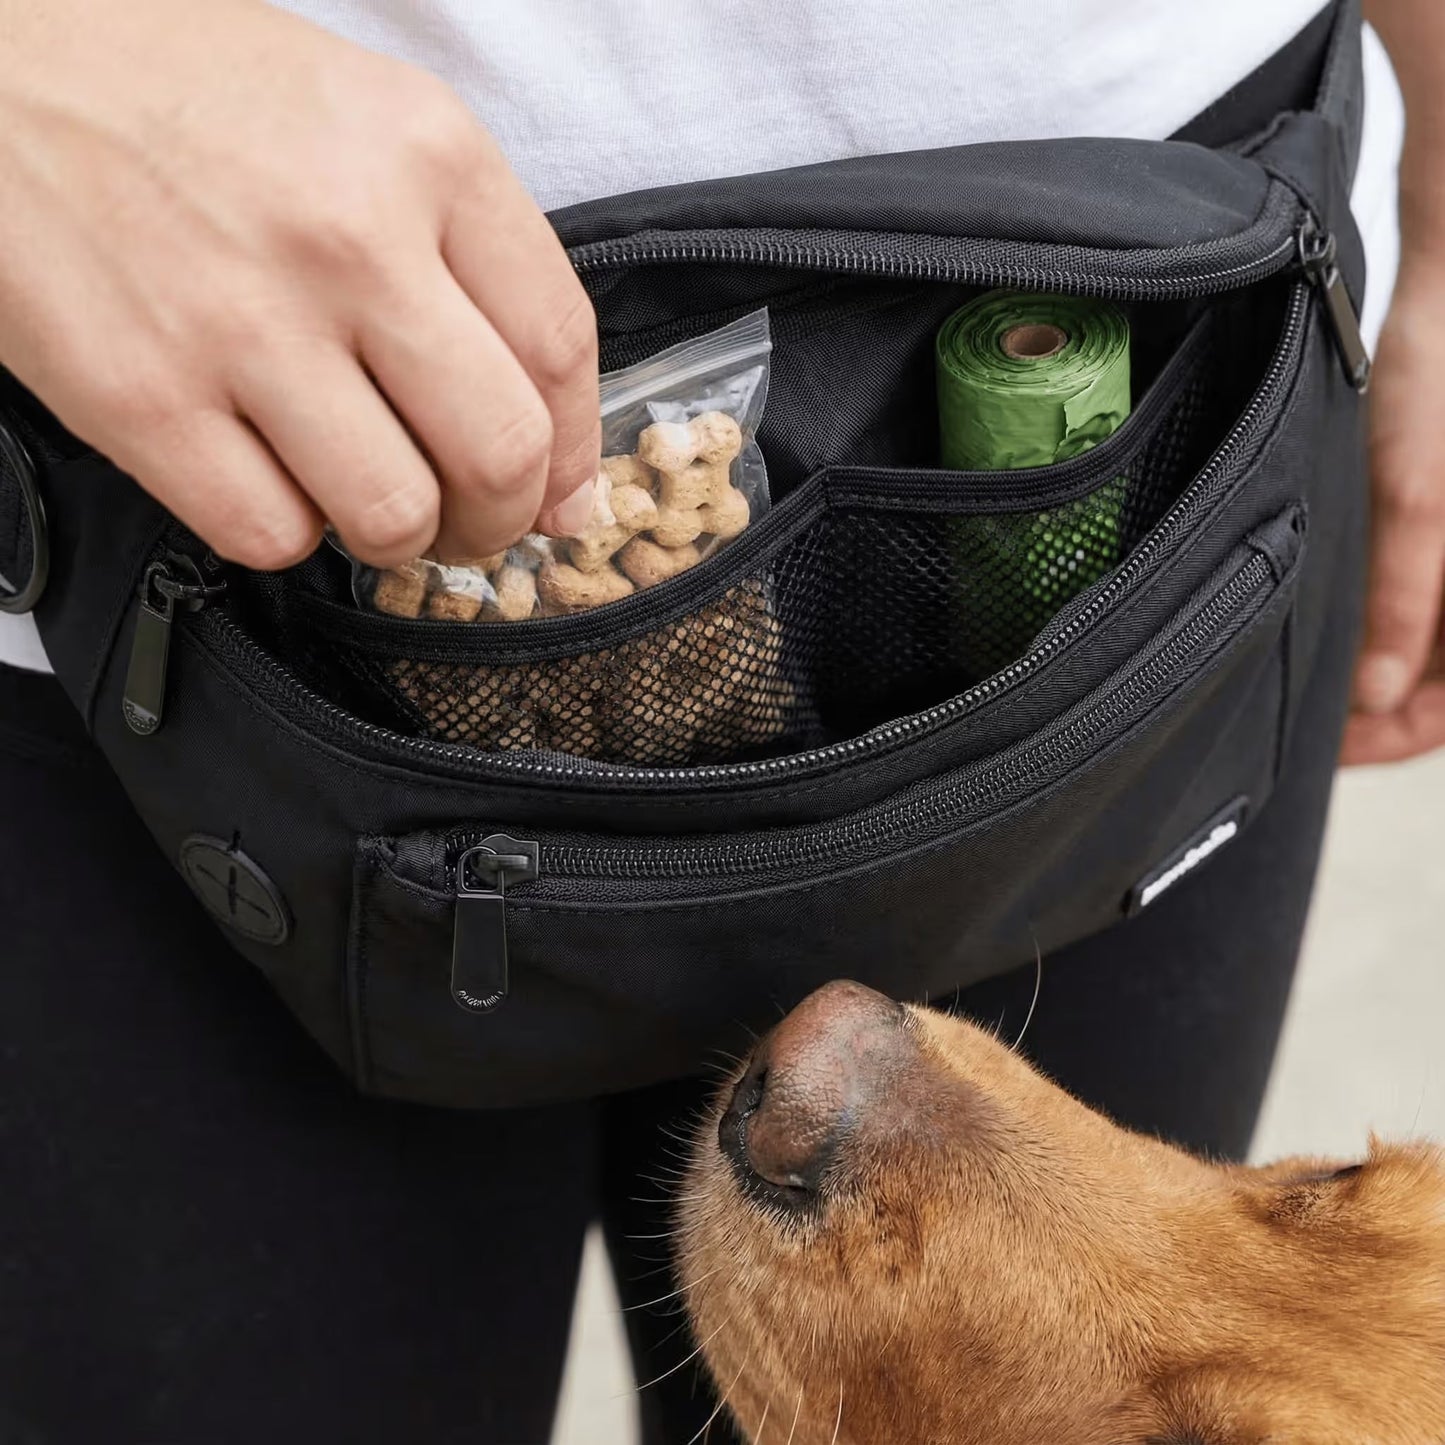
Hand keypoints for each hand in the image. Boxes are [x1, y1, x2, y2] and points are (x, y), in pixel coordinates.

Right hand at [0, 0, 599, 568]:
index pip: (560, 348)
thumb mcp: (366, 122)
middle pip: (501, 453)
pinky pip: (272, 535)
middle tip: (472, 524)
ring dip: (399, 540)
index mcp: (426, 153)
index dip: (577, 453)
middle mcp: (349, 237)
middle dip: (501, 521)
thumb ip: (477, 270)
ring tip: (368, 501)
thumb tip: (558, 467)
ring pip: (394, 516)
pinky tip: (269, 478)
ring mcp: (242, 321)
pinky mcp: (141, 396)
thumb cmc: (192, 95)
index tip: (561, 495)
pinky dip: (288, 533)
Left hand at [1342, 257, 1444, 764]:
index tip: (1322, 749)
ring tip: (1299, 681)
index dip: (1389, 739)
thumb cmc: (1444, 391)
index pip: (1444, 714)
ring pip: (1420, 657)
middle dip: (1371, 714)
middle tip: (1293, 721)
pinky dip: (1373, 634)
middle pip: (1434, 689)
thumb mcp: (1417, 500)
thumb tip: (1373, 701)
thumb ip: (1402, 600)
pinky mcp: (1436, 542)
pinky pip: (1414, 613)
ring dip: (1367, 678)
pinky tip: (1322, 633)